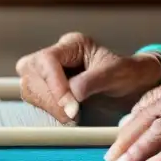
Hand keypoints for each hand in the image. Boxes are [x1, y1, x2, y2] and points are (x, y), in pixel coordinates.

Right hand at [16, 33, 160, 123]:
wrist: (132, 86)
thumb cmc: (126, 74)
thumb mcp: (114, 74)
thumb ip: (91, 82)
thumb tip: (70, 94)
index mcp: (73, 44)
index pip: (48, 59)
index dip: (54, 84)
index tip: (70, 106)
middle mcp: (57, 54)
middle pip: (33, 72)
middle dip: (51, 98)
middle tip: (72, 115)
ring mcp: (49, 70)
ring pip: (29, 86)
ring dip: (48, 106)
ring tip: (72, 117)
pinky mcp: (46, 87)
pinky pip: (34, 98)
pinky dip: (48, 110)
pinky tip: (66, 116)